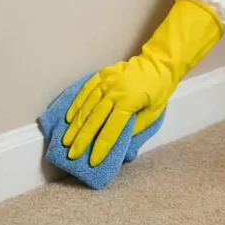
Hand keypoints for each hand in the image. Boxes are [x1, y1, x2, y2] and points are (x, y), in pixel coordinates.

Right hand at [62, 0, 222, 165]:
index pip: (112, 129)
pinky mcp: (102, 74)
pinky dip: (76, 104)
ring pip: (87, 105)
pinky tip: (69, 118)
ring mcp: (106, 81)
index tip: (93, 161)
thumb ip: (136, 127)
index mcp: (128, 102)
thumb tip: (120, 142)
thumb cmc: (159, 90)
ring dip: (75, 124)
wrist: (159, 63)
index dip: (101, 146)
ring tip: (66, 140)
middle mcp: (114, 91)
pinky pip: (85, 90)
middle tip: (72, 154)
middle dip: (82, 139)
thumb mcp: (154, 112)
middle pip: (94, 119)